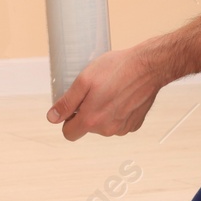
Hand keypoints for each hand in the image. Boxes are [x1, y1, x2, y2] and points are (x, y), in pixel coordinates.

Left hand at [45, 46, 163, 140]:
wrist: (148, 67)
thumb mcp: (84, 80)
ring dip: (103, 112)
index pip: (69, 134)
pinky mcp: (134, 124)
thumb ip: (67, 102)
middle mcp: (107, 130)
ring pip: (103, 126)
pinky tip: (123, 95)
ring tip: (111, 90)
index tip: (75, 106)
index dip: (68, 119)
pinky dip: (118, 112)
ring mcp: (122, 128)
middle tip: (95, 91)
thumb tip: (52, 118)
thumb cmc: (116, 69)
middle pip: (87, 128)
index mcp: (91, 120)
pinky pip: (119, 123)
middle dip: (87, 113)